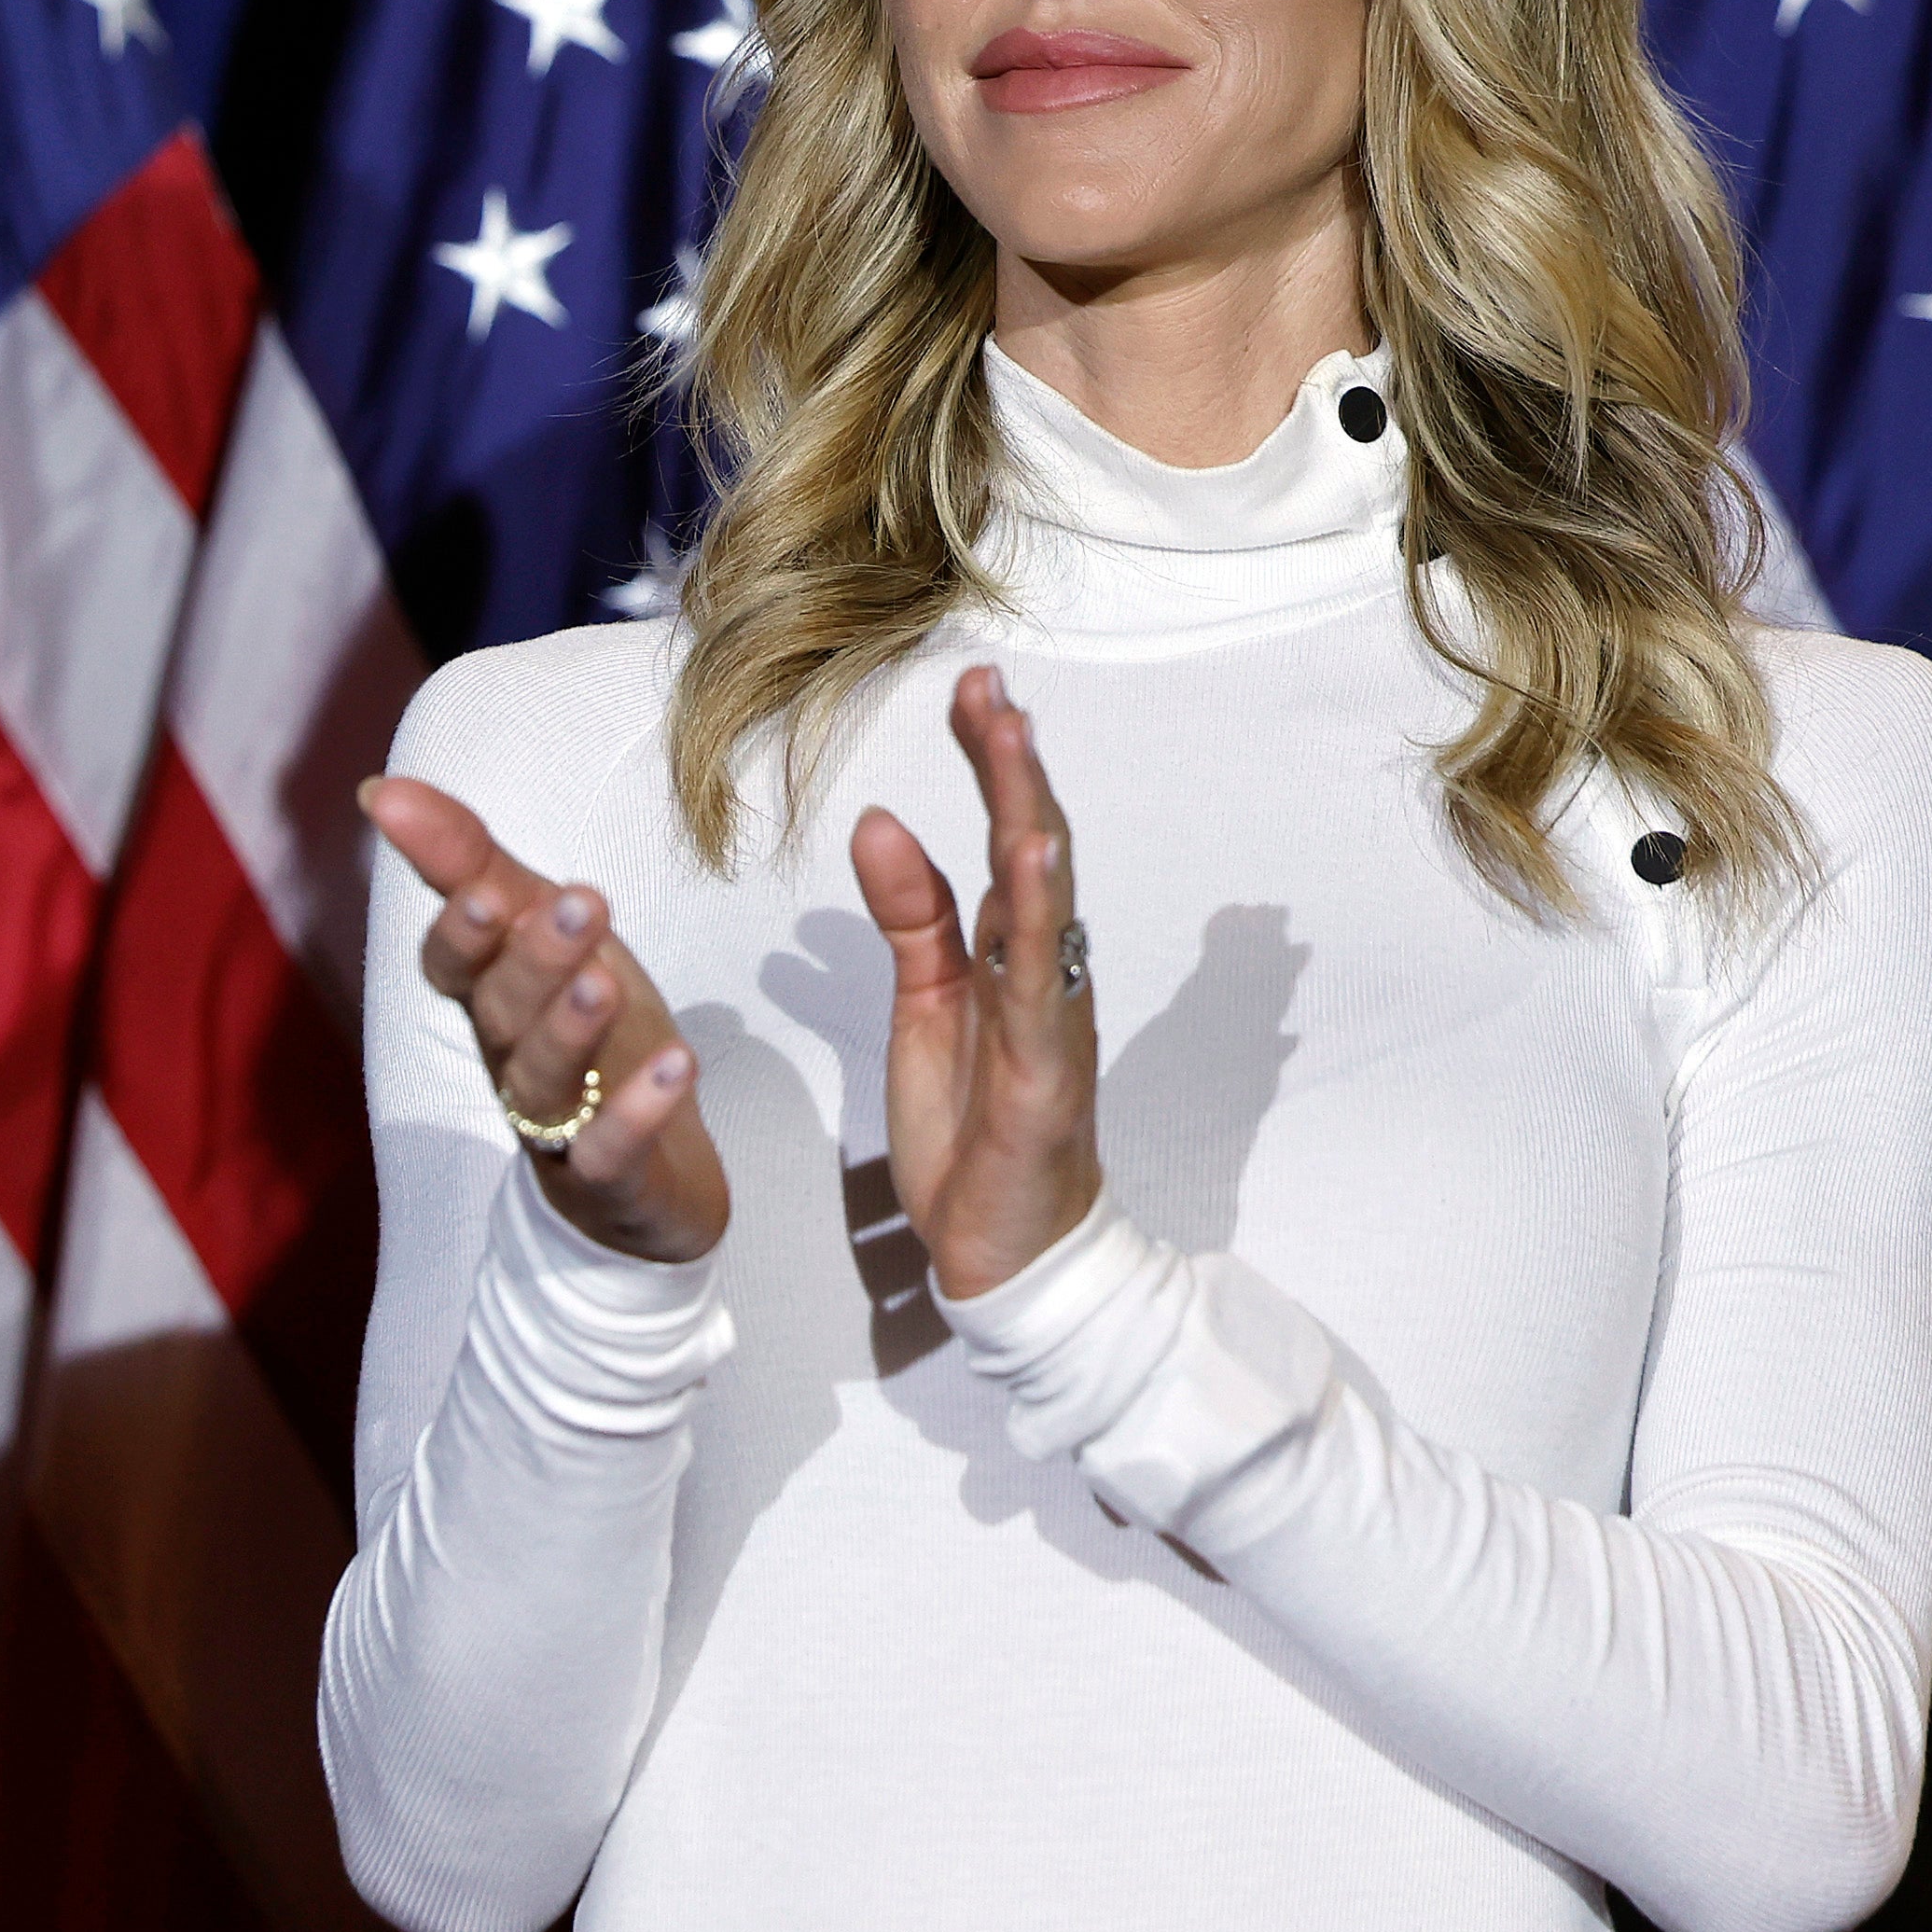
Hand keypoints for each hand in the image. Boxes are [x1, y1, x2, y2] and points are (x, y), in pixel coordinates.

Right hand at [361, 778, 729, 1262]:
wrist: (648, 1182)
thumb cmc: (591, 1036)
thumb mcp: (543, 935)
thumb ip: (472, 863)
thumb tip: (382, 789)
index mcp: (492, 1001)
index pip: (452, 966)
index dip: (460, 932)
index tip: (479, 885)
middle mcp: (513, 1061)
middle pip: (505, 1012)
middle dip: (535, 957)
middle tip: (583, 901)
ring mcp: (559, 1128)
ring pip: (544, 1079)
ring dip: (571, 1029)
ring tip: (605, 985)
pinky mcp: (613, 1183)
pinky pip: (611, 1153)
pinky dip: (637, 1114)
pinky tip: (675, 1066)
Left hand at [850, 665, 1100, 1300]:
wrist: (1003, 1246)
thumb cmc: (974, 1127)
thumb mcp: (924, 1004)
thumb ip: (911, 915)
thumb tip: (882, 822)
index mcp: (1009, 950)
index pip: (1002, 834)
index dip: (989, 761)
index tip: (971, 688)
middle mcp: (1042, 969)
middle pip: (1030, 845)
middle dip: (1010, 764)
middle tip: (988, 686)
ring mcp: (1050, 1015)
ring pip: (1044, 898)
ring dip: (1028, 813)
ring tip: (1011, 737)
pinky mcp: (1043, 1070)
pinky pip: (1042, 981)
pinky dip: (1039, 915)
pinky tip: (1031, 856)